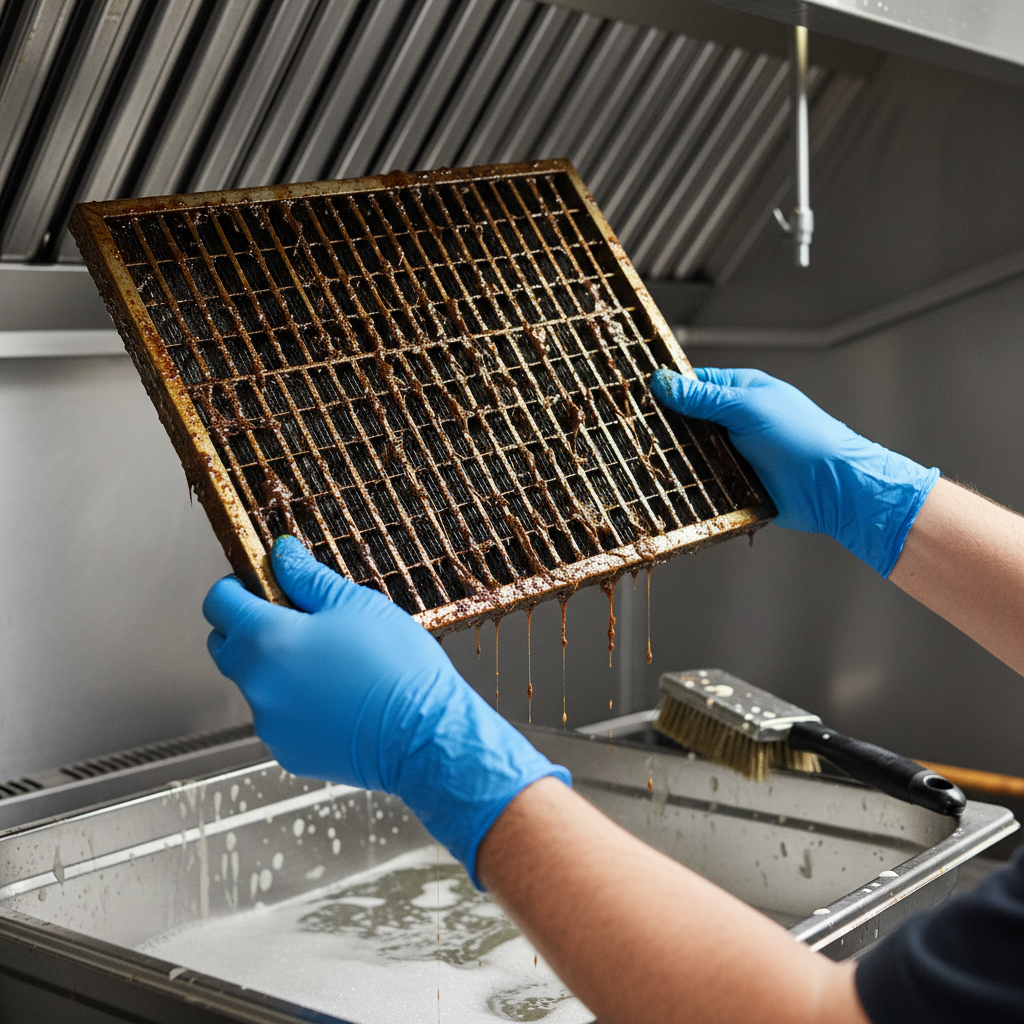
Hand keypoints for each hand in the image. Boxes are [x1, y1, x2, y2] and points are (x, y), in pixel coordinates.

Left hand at [203, 536, 569, 884]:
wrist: (426, 735)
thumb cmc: (396, 667)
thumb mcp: (356, 604)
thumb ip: (308, 578)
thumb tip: (282, 555)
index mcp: (267, 639)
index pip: (218, 603)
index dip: (237, 587)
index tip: (259, 583)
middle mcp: (257, 684)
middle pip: (226, 646)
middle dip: (250, 628)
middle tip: (297, 619)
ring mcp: (271, 723)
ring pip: (256, 684)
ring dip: (277, 669)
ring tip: (331, 663)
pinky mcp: (289, 752)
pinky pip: (280, 718)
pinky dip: (297, 705)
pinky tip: (337, 697)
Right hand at [650, 367, 938, 576]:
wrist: (833, 488)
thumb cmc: (802, 438)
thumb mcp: (747, 408)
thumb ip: (703, 398)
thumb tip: (662, 382)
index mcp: (742, 392)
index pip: (695, 385)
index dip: (668, 391)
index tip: (638, 398)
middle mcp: (737, 422)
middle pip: (689, 422)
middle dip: (667, 429)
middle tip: (635, 433)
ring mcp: (736, 454)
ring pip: (693, 454)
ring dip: (678, 459)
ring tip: (646, 461)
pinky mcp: (735, 484)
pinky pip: (704, 482)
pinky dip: (691, 484)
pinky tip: (669, 486)